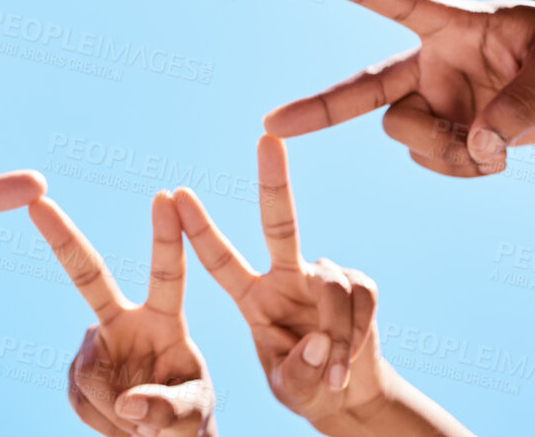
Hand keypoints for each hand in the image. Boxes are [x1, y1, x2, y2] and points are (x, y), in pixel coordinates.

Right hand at [30, 194, 215, 435]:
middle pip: (89, 278)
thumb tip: (128, 402)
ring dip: (114, 413)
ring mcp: (96, 344)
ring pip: (90, 378)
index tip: (166, 196)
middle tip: (38, 203)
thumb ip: (170, 411)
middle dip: (63, 239)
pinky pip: (80, 398)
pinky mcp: (78, 372)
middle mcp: (126, 321)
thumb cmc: (188, 420)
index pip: (168, 275)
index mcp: (166, 321)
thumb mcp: (193, 416)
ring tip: (140, 424)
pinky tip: (119, 421)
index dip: (167, 237)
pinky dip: (100, 422)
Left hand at [176, 137, 387, 427]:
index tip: (175, 194)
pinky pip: (360, 298)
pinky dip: (357, 333)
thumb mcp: (288, 389)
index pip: (219, 259)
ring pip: (331, 285)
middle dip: (273, 180)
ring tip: (331, 373)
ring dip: (335, 333)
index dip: (198, 229)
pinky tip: (347, 361)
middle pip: (279, 222)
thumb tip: (319, 341)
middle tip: (268, 138)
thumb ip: (296, 373)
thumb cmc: (304, 387)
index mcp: (251, 298)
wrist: (348, 396)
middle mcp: (285, 276)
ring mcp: (323, 276)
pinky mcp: (358, 284)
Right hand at [267, 0, 534, 173]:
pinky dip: (464, 168)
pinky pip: (433, 162)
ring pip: (405, 135)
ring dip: (443, 151)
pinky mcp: (445, 136)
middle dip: (319, 107)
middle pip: (366, 89)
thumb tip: (481, 146)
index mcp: (454, 24)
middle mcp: (432, 62)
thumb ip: (523, 101)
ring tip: (495, 149)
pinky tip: (496, 156)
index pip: (399, 2)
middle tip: (272, 125)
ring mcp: (435, 102)